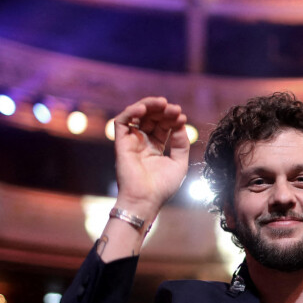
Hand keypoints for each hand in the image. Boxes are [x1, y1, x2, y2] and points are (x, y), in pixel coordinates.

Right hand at [113, 97, 189, 218]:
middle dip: (163, 110)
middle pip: (151, 118)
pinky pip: (121, 121)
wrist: (146, 200)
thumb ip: (181, 143)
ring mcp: (131, 141)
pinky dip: (131, 111)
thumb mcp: (179, 163)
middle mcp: (142, 142)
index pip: (163, 126)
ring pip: (137, 115)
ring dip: (149, 105)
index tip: (182, 117)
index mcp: (155, 147)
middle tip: (174, 109)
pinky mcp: (120, 143)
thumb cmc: (162, 187)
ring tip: (162, 103)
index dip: (172, 119)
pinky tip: (144, 109)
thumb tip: (180, 125)